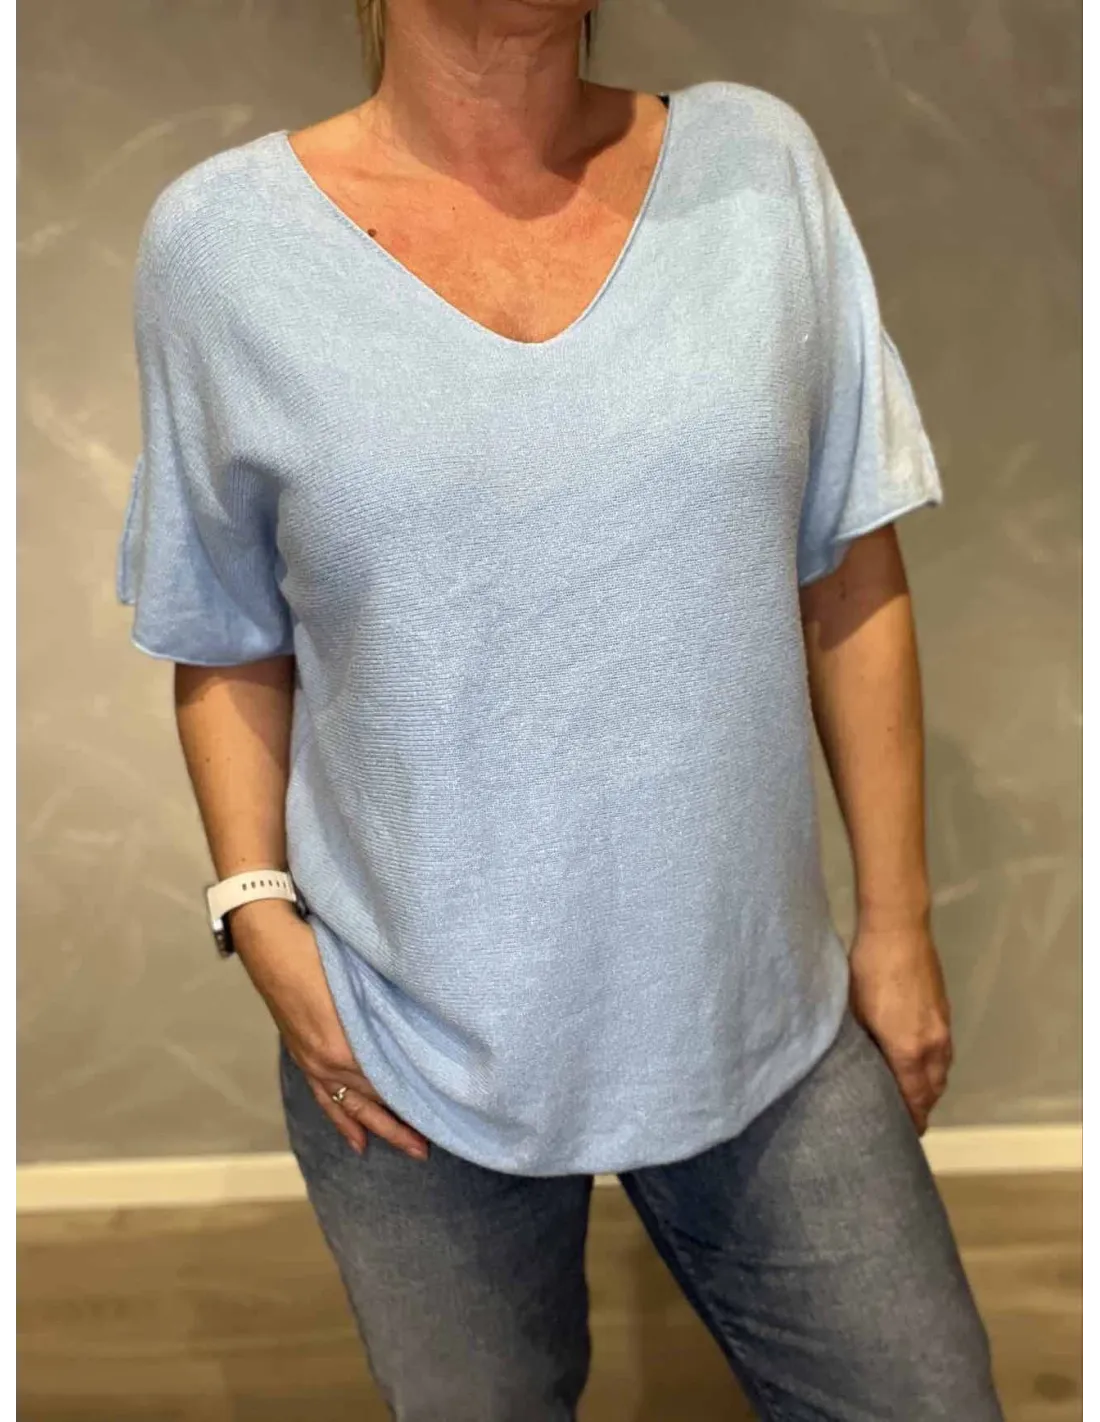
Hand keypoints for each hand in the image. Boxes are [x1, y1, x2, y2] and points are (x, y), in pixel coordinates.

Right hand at [230, 900, 430, 1160]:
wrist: (272, 946)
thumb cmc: (319, 953)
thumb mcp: (361, 979)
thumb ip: (386, 1010)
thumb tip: (418, 1030)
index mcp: (347, 1042)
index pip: (390, 1080)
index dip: (416, 1097)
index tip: (444, 1112)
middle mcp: (330, 1061)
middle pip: (375, 1100)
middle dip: (404, 1123)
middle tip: (431, 1146)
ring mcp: (314, 1063)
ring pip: (353, 1107)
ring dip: (381, 1129)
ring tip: (411, 1149)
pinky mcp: (304, 1059)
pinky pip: (327, 1100)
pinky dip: (343, 1122)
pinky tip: (359, 1142)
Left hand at [847, 919, 952, 1135]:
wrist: (898, 929)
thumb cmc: (867, 970)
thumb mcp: (855, 1013)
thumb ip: (862, 1047)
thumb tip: (858, 1069)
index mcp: (909, 1051)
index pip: (915, 1100)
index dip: (911, 1121)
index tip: (902, 1137)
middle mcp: (933, 1046)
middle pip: (932, 1091)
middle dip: (920, 1109)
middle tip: (904, 1122)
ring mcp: (942, 1028)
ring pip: (941, 1072)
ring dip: (928, 1088)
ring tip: (910, 1098)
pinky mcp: (944, 1013)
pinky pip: (943, 1053)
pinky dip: (933, 1067)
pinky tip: (917, 1065)